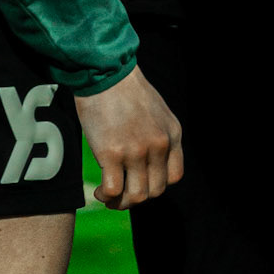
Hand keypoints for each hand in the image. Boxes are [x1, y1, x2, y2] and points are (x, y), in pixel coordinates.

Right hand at [75, 65, 181, 207]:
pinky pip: (113, 190)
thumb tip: (148, 162)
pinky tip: (99, 191)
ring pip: (136, 196)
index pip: (174, 177)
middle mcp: (158, 145)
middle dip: (137, 196)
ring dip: (121, 202)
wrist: (104, 70)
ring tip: (108, 195)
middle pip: (155, 191)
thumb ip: (158, 135)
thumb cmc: (124, 88)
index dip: (157, 185)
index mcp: (172, 134)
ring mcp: (136, 151)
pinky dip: (106, 196)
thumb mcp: (156, 110)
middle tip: (122, 191)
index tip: (141, 181)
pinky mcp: (112, 153)